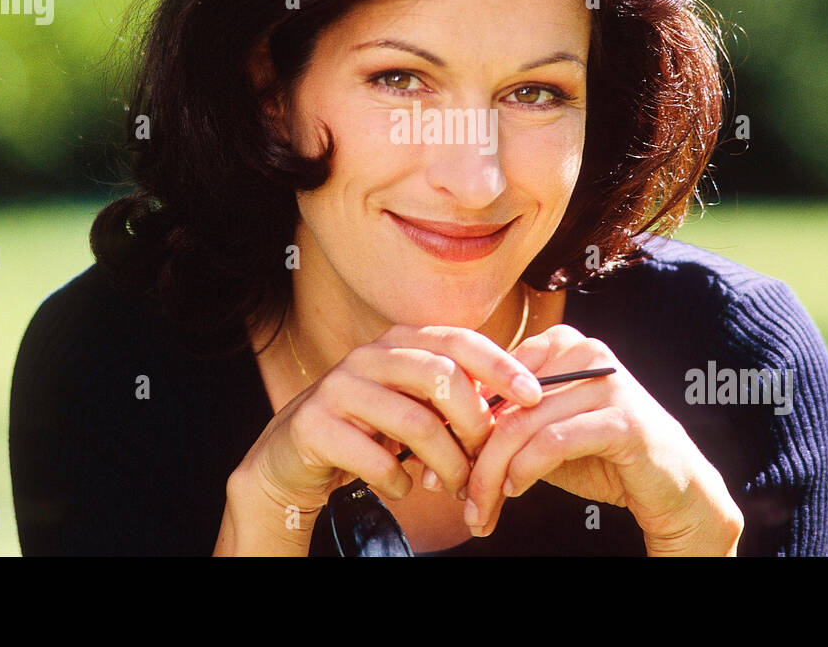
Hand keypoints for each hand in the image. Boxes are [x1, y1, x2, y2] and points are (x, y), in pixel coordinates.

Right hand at [224, 323, 543, 547]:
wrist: (292, 456)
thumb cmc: (368, 430)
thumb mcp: (413, 405)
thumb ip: (454, 396)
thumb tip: (518, 404)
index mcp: (398, 343)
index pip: (459, 340)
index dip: (501, 365)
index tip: (534, 395)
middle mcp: (368, 356)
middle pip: (441, 377)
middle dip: (474, 424)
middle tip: (485, 461)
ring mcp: (339, 387)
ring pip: (415, 422)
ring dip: (446, 464)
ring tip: (452, 487)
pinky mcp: (315, 426)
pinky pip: (377, 459)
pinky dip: (400, 482)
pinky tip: (403, 488)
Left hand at [461, 324, 744, 554]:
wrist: (670, 485)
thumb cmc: (600, 455)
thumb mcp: (541, 433)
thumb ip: (502, 423)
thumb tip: (436, 435)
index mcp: (559, 342)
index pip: (490, 378)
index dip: (458, 422)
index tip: (440, 464)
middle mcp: (583, 350)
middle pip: (503, 405)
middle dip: (472, 457)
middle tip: (456, 497)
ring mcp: (606, 381)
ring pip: (523, 426)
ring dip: (493, 474)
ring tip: (480, 507)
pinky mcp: (623, 418)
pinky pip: (554, 441)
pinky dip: (525, 469)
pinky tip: (515, 491)